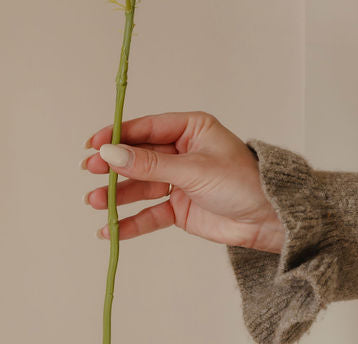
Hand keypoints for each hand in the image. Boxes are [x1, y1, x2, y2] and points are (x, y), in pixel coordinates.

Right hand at [82, 111, 285, 252]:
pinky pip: (150, 213)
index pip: (147, 128)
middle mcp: (182, 151)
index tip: (93, 142)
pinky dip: (131, 221)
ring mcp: (179, 180)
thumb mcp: (194, 169)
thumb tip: (111, 153)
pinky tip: (111, 228)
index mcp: (190, 128)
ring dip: (117, 194)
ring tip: (93, 202)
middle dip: (113, 165)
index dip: (118, 134)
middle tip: (88, 170)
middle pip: (139, 157)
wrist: (270, 220)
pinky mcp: (180, 208)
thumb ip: (151, 165)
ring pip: (141, 185)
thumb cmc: (242, 182)